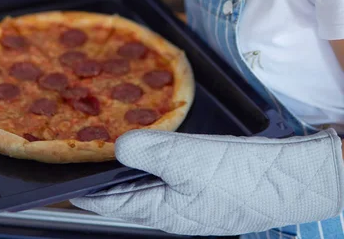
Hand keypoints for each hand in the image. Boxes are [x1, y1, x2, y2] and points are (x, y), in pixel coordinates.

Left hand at [71, 128, 343, 235]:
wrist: (289, 180)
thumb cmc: (241, 178)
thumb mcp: (190, 161)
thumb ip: (150, 152)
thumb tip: (118, 145)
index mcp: (162, 212)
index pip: (111, 205)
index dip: (86, 193)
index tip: (65, 182)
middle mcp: (172, 209)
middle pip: (127, 197)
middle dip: (105, 180)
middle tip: (88, 155)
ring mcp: (189, 199)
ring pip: (147, 184)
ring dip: (128, 168)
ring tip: (113, 146)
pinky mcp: (204, 186)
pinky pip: (168, 174)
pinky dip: (153, 160)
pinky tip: (155, 143)